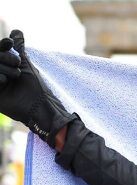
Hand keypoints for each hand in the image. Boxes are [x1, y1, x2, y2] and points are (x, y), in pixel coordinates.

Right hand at [0, 30, 76, 146]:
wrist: (38, 106)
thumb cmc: (36, 86)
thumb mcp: (26, 65)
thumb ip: (18, 49)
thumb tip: (16, 31)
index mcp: (5, 64)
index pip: (0, 50)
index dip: (3, 46)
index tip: (9, 43)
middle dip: (5, 58)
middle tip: (17, 65)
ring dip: (3, 69)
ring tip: (14, 77)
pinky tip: (3, 80)